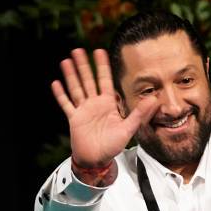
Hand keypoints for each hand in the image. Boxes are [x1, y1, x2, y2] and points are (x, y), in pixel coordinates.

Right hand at [51, 48, 158, 167]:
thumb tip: (154, 99)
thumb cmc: (113, 146)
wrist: (97, 160)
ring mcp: (83, 111)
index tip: (99, 51)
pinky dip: (61, 94)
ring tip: (66, 61)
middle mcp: (95, 104)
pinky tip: (56, 83)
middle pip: (88, 81)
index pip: (105, 81)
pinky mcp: (74, 119)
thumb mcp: (128, 129)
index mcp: (108, 104)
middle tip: (78, 49)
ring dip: (71, 75)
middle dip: (83, 66)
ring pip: (76, 89)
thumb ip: (140, 114)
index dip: (102, 66)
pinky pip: (66, 104)